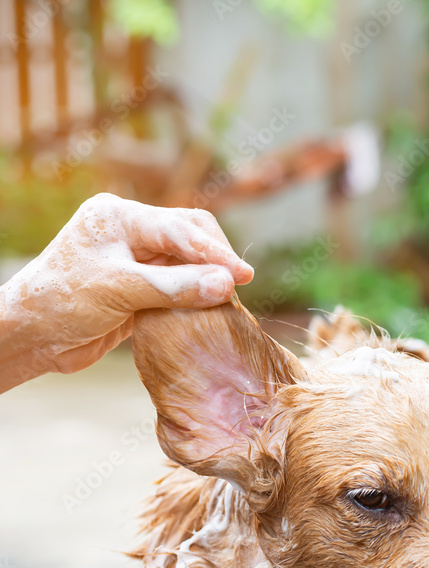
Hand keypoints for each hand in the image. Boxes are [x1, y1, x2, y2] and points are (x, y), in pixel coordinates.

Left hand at [0, 192, 253, 390]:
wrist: (32, 335)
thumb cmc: (63, 303)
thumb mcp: (119, 291)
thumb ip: (172, 286)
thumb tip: (225, 284)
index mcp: (119, 217)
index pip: (179, 228)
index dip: (215, 252)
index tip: (243, 275)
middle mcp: (129, 232)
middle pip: (189, 235)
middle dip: (215, 258)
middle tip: (240, 286)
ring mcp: (134, 259)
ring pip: (186, 262)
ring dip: (207, 279)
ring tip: (229, 301)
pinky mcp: (138, 288)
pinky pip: (177, 286)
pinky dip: (195, 297)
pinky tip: (210, 310)